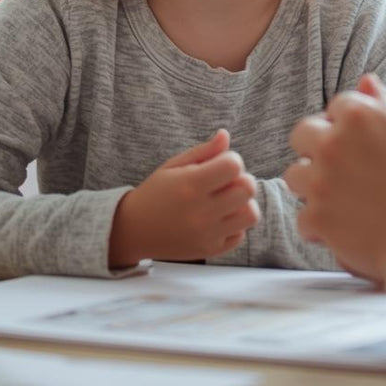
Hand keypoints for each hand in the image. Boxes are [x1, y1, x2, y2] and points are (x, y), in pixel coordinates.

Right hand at [108, 129, 259, 266]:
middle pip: (248, 189)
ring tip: (227, 200)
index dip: (232, 160)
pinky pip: (240, 235)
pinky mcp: (210, 250)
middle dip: (242, 180)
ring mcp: (206, 234)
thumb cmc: (156, 192)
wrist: (134, 230)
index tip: (220, 164)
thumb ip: (204, 150)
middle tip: (226, 182)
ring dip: (243, 204)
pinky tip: (219, 218)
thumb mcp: (174, 165)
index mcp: (190, 185)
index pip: (234, 165)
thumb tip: (225, 134)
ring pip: (250, 214)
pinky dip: (234, 225)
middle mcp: (200, 212)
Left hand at [285, 75, 385, 281]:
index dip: (346, 124)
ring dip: (311, 185)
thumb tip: (366, 81)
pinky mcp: (317, 217)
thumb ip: (384, 105)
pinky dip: (318, 227)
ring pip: (295, 175)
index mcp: (358, 116)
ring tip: (336, 197)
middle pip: (302, 134)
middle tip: (338, 166)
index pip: (336, 107)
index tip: (358, 142)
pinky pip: (302, 219)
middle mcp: (332, 143)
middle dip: (315, 147)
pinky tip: (339, 229)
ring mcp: (320, 180)